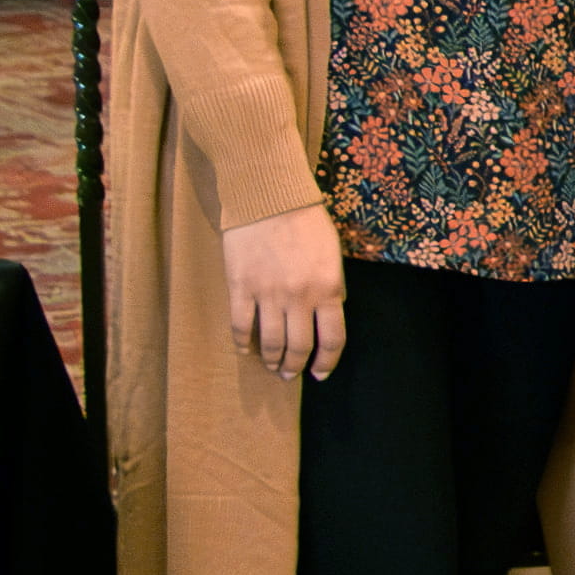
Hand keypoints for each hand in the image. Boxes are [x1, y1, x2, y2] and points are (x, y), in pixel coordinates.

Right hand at [224, 203, 347, 381]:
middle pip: (299, 346)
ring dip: (272, 360)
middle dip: (295, 367)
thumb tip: (333, 311)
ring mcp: (268, 294)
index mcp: (328, 289)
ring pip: (270, 342)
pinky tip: (245, 351)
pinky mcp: (240, 288)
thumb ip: (333, 286)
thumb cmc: (307, 223)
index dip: (327, 361)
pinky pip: (240, 325)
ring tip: (272, 367)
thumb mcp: (333, 255)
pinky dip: (242, 343)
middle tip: (290, 375)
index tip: (320, 373)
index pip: (332, 338)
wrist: (270, 200)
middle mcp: (299, 297)